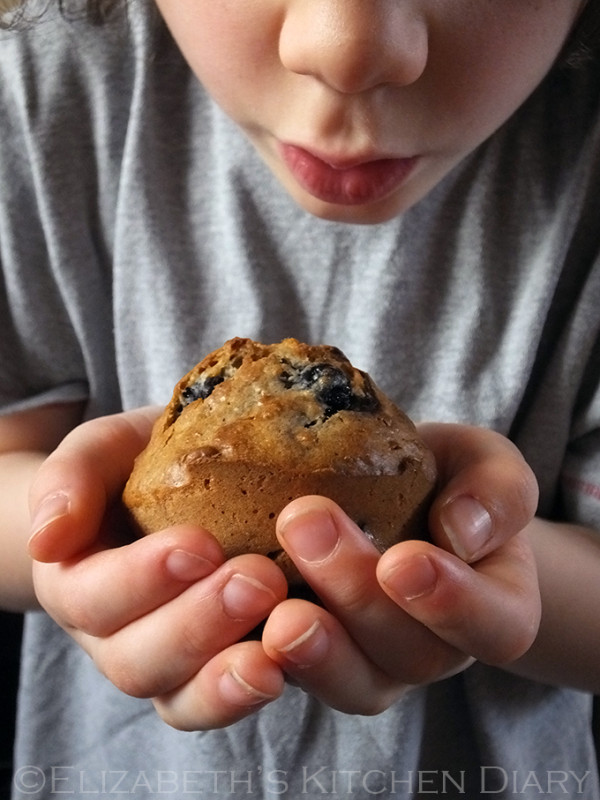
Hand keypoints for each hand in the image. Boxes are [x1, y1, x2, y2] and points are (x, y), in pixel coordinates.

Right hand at [29, 408, 287, 729]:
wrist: (180, 480)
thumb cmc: (136, 463)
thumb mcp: (103, 451)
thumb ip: (70, 479)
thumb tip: (49, 538)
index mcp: (78, 581)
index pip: (94, 598)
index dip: (142, 580)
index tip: (199, 545)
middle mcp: (116, 636)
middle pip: (137, 662)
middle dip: (197, 625)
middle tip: (257, 579)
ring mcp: (168, 662)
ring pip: (180, 697)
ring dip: (227, 676)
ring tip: (281, 636)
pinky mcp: (219, 667)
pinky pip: (223, 702)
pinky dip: (250, 693)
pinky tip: (287, 665)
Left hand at [261, 423, 540, 713]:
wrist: (382, 493)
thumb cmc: (439, 479)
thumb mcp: (481, 464)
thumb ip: (496, 491)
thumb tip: (462, 531)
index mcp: (487, 610)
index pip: (493, 627)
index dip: (452, 604)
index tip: (403, 559)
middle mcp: (425, 652)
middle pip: (406, 657)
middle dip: (353, 595)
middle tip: (305, 521)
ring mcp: (361, 666)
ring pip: (343, 685)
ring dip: (305, 647)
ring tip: (263, 591)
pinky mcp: (295, 662)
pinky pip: (275, 682)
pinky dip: (236, 657)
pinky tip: (207, 597)